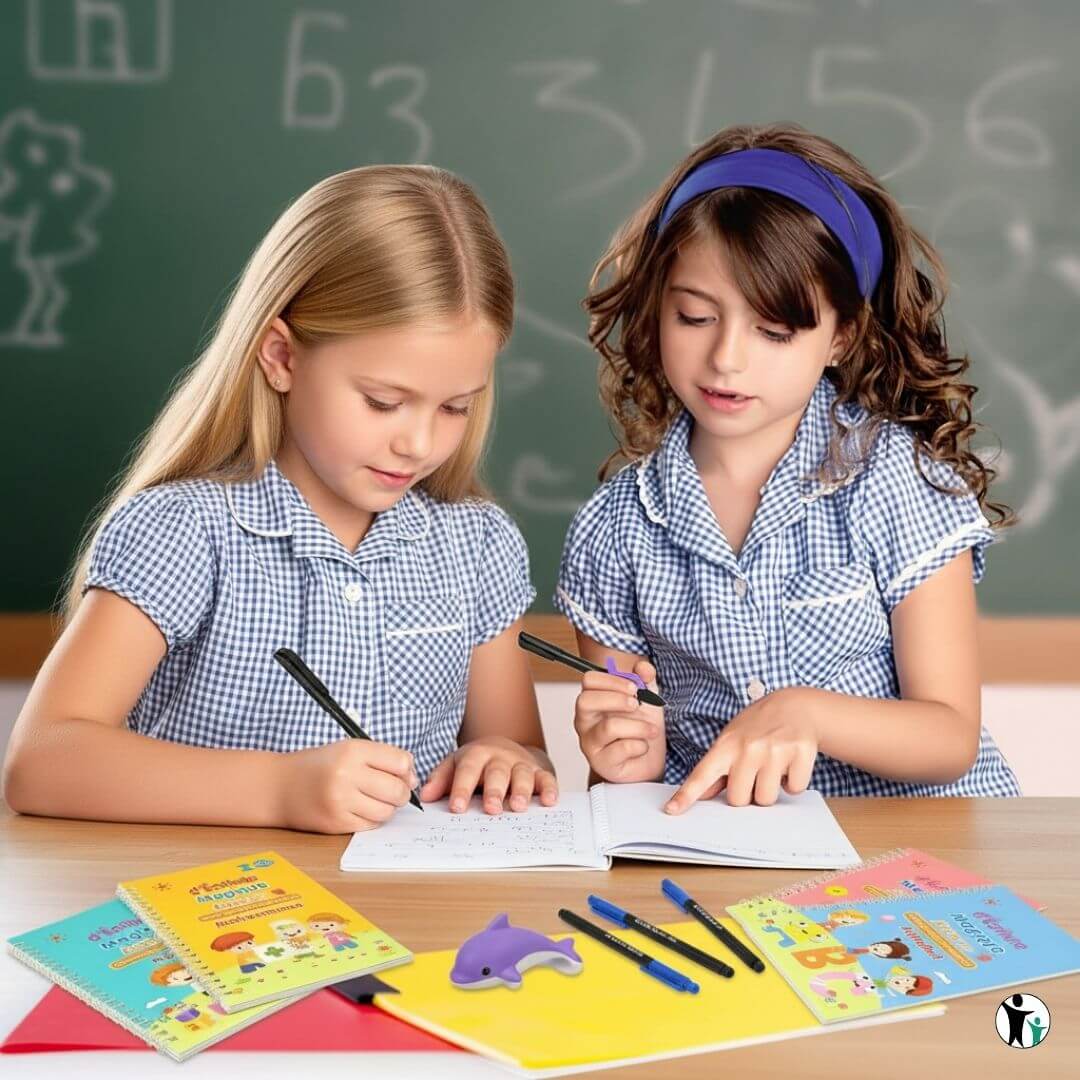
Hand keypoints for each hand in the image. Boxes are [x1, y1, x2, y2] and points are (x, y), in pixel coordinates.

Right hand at [277, 739, 417, 833]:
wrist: (279, 786)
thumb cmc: (319, 765)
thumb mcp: (347, 749)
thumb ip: (381, 758)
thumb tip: (412, 778)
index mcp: (352, 750)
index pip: (401, 762)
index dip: (407, 770)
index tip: (402, 773)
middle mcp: (347, 775)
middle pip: (397, 790)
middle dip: (402, 792)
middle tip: (393, 791)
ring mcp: (341, 801)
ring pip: (386, 811)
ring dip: (388, 807)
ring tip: (376, 799)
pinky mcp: (336, 823)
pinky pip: (370, 825)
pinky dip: (372, 819)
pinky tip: (362, 809)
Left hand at [420, 736, 558, 813]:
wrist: (504, 748)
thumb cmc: (476, 763)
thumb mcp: (455, 765)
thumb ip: (441, 779)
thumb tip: (425, 797)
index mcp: (476, 755)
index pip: (467, 770)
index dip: (461, 789)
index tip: (456, 808)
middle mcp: (500, 758)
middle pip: (497, 772)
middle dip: (494, 791)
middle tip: (491, 809)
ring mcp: (521, 764)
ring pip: (523, 775)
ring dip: (522, 791)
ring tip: (518, 807)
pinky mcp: (540, 771)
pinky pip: (547, 778)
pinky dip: (550, 789)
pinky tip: (549, 802)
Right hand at [574, 659, 664, 782]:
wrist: (649, 761)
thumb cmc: (641, 728)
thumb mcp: (647, 698)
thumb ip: (646, 679)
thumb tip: (642, 667)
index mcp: (593, 700)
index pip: (589, 680)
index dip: (613, 680)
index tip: (634, 687)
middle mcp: (585, 721)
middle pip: (585, 701)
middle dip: (617, 700)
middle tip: (637, 705)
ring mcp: (590, 743)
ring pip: (609, 726)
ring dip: (638, 726)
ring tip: (652, 730)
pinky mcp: (602, 763)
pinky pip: (621, 749)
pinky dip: (640, 746)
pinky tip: (643, 747)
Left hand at [665, 687, 817, 812]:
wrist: (795, 706)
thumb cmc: (758, 726)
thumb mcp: (733, 739)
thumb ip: (718, 768)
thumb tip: (701, 796)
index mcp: (727, 745)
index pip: (702, 774)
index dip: (686, 795)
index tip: (671, 810)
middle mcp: (748, 748)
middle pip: (739, 800)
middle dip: (746, 792)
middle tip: (753, 772)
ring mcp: (775, 751)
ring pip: (766, 799)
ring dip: (769, 789)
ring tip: (772, 766)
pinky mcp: (800, 754)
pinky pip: (793, 789)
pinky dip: (792, 782)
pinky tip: (789, 763)